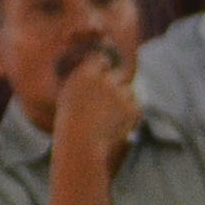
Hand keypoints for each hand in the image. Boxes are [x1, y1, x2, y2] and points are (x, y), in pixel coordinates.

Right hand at [52, 50, 141, 166]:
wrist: (81, 144)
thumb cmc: (70, 124)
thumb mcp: (69, 96)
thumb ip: (86, 82)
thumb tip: (100, 71)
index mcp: (86, 74)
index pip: (103, 59)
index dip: (105, 67)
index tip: (106, 74)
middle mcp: (105, 80)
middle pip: (120, 73)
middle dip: (117, 83)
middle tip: (111, 100)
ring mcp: (120, 94)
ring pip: (129, 91)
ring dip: (123, 100)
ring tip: (109, 118)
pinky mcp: (133, 109)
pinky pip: (135, 107)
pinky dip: (129, 116)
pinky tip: (116, 126)